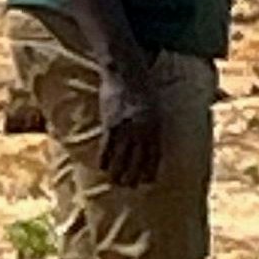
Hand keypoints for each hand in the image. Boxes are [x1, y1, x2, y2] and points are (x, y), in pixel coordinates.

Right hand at [95, 66, 164, 187]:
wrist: (126, 71)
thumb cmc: (142, 87)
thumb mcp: (155, 106)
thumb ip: (153, 123)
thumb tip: (152, 138)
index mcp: (156, 126)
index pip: (154, 155)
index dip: (150, 170)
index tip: (148, 181)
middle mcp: (143, 130)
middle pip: (138, 160)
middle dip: (134, 175)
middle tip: (129, 187)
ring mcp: (127, 128)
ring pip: (122, 157)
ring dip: (118, 172)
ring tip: (114, 182)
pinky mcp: (111, 123)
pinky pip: (107, 146)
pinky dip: (105, 158)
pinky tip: (102, 167)